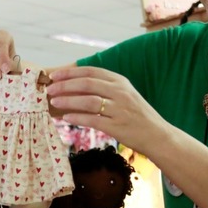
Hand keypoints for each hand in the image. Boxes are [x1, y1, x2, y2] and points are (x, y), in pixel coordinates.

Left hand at [46, 66, 166, 153]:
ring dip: (68, 100)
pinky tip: (65, 118)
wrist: (157, 135)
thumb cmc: (137, 116)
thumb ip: (105, 89)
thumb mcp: (124, 95)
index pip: (91, 71)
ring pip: (88, 100)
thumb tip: (76, 86)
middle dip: (65, 85)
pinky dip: (77, 117)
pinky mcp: (118, 126)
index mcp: (120, 81)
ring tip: (54, 102)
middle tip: (49, 89)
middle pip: (87, 84)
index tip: (55, 75)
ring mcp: (120, 109)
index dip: (70, 73)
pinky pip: (93, 120)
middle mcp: (120, 92)